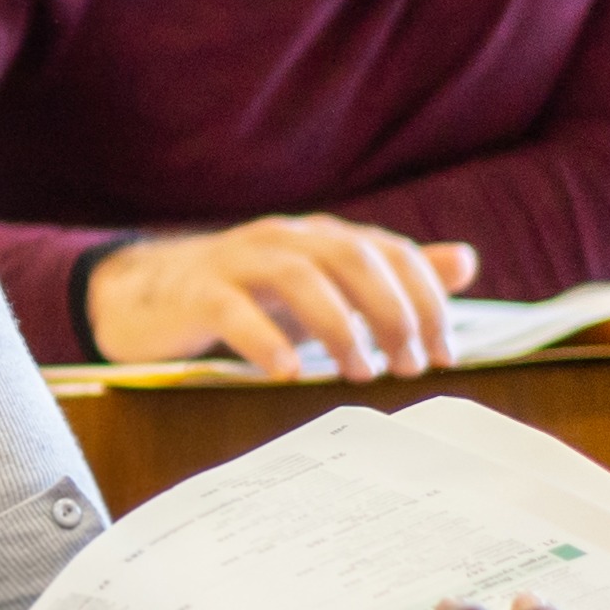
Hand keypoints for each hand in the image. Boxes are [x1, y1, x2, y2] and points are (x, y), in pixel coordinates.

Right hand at [83, 216, 480, 378]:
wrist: (145, 298)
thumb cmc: (246, 296)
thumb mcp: (325, 287)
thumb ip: (390, 275)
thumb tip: (465, 261)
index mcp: (321, 237)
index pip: (390, 253)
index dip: (426, 300)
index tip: (443, 353)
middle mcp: (284, 238)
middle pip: (352, 258)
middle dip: (391, 312)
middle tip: (406, 366)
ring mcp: (236, 261)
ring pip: (298, 277)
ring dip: (339, 326)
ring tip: (357, 371)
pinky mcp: (195, 293)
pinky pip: (233, 310)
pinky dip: (265, 339)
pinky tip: (288, 371)